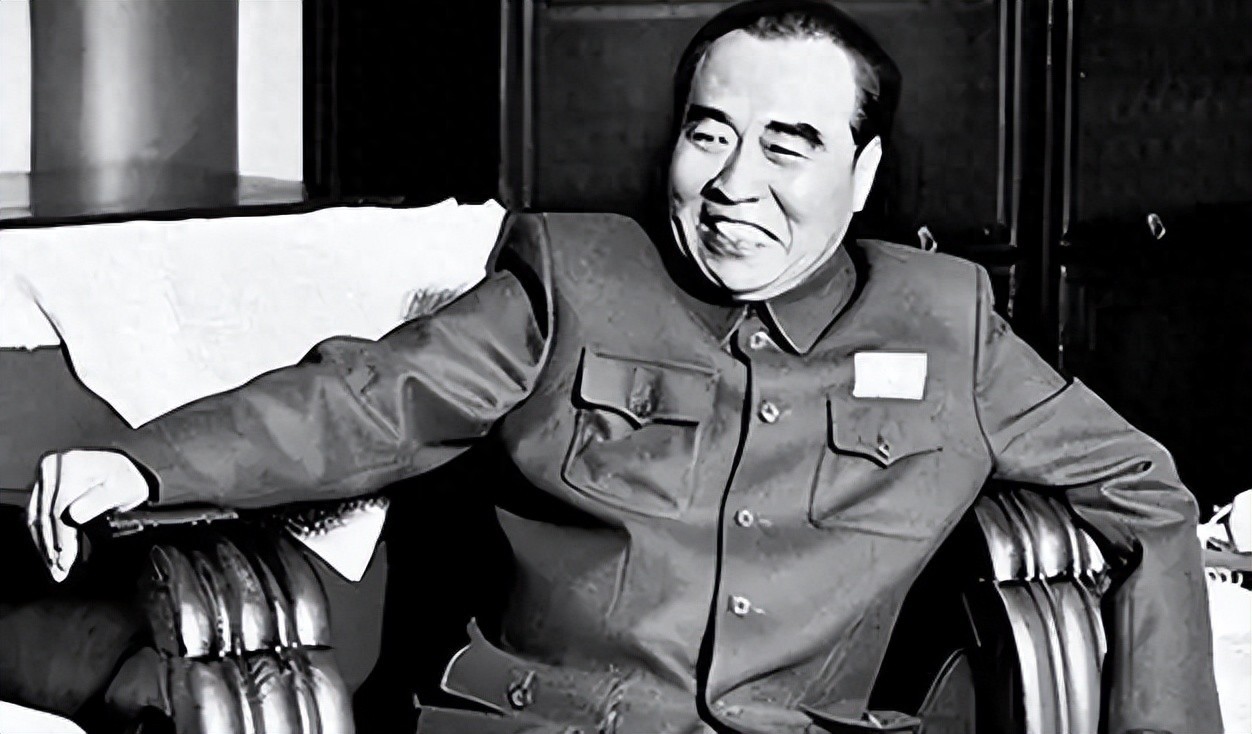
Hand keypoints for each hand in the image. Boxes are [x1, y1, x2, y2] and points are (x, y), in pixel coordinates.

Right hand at [27, 450, 148, 581]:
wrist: (121, 468)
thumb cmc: (126, 479)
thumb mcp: (124, 489)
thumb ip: (100, 501)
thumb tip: (74, 514)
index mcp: (72, 466)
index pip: (58, 509)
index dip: (61, 537)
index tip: (65, 559)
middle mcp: (53, 468)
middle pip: (43, 515)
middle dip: (50, 547)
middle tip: (59, 570)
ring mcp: (44, 477)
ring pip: (36, 517)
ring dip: (43, 545)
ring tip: (55, 567)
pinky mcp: (42, 487)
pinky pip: (36, 514)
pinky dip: (42, 535)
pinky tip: (50, 552)